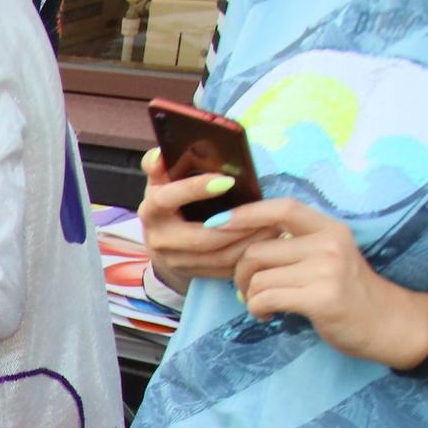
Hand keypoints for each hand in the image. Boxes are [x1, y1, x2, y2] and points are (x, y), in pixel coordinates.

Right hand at [135, 146, 269, 288]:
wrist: (163, 241)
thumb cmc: (170, 201)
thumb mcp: (161, 181)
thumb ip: (158, 164)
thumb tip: (160, 153)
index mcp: (152, 210)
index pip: (167, 199)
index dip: (195, 189)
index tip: (227, 180)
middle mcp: (159, 239)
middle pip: (201, 238)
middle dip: (237, 227)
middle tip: (267, 213)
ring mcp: (175, 261)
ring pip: (218, 257)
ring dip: (249, 242)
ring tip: (276, 225)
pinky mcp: (193, 274)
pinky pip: (225, 269)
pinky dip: (248, 255)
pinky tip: (267, 241)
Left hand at [223, 199, 427, 369]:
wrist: (385, 322)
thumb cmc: (347, 291)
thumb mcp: (327, 257)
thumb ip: (294, 246)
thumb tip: (239, 245)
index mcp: (329, 228)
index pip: (282, 208)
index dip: (246, 214)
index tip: (216, 224)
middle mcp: (329, 243)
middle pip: (256, 250)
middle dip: (241, 274)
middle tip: (249, 290)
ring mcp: (327, 270)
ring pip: (258, 278)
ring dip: (249, 296)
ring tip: (263, 305)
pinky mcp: (321, 297)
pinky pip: (265, 298)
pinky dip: (257, 310)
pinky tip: (268, 315)